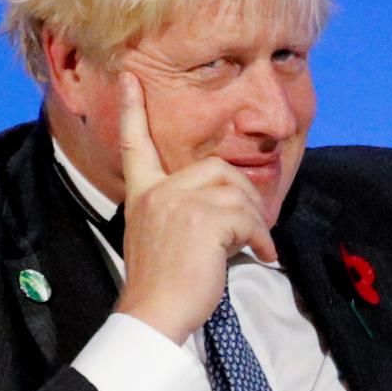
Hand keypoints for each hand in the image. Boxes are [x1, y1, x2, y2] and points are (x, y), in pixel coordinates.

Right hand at [112, 72, 279, 344]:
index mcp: (143, 194)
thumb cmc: (164, 285)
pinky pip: (248, 217)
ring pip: (238, 192)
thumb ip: (185, 211)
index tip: (130, 77)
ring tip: (256, 247)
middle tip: (254, 228)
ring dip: (256, 222)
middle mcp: (157, 192)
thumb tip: (228, 206)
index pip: (135, 145)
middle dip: (246, 195)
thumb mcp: (163, 237)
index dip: (134, 109)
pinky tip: (260, 256)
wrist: (154, 313)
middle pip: (217, 168)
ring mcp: (178, 203)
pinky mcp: (202, 219)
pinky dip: (262, 238)